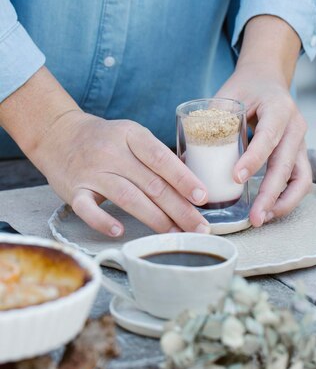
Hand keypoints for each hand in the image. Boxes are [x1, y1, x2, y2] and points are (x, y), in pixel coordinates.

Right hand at [31, 110, 210, 236]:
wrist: (58, 134)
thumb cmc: (105, 140)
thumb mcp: (131, 136)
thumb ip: (156, 158)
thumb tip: (191, 188)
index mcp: (131, 135)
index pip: (161, 158)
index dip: (183, 179)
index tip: (203, 198)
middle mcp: (112, 152)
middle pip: (151, 183)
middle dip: (179, 208)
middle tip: (200, 227)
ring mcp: (91, 171)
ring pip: (128, 197)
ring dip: (155, 219)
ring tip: (175, 234)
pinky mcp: (73, 190)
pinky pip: (87, 209)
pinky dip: (103, 221)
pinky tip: (120, 231)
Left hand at [216, 15, 311, 225]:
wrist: (268, 78)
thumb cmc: (245, 88)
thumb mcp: (227, 96)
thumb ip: (211, 122)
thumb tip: (185, 159)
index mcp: (278, 108)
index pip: (268, 136)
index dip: (254, 158)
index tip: (236, 177)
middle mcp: (295, 126)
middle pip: (287, 164)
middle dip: (270, 193)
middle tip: (253, 216)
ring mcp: (301, 142)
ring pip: (302, 179)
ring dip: (283, 202)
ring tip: (262, 218)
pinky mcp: (299, 155)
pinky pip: (300, 181)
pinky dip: (286, 199)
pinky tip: (268, 211)